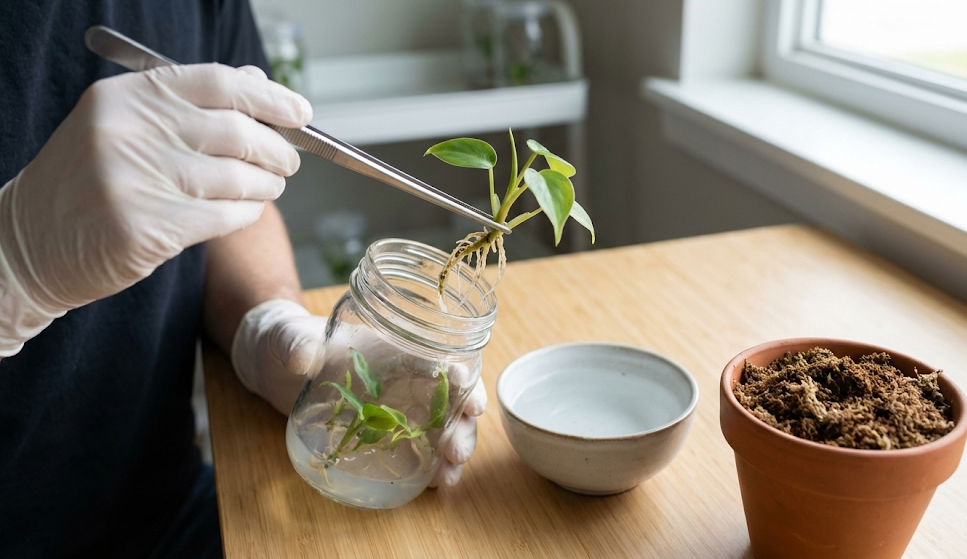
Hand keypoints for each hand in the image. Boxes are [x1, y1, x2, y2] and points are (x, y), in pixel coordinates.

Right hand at [0, 64, 311, 355]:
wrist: (31, 242)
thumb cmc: (90, 181)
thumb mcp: (126, 126)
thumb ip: (189, 104)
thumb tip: (259, 83)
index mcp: (127, 97)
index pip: (219, 84)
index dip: (270, 98)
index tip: (300, 113)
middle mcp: (130, 132)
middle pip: (238, 132)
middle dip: (277, 149)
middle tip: (288, 161)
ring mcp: (138, 181)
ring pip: (239, 177)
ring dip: (266, 185)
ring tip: (268, 187)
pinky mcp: (150, 228)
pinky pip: (227, 216)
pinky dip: (247, 212)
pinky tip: (246, 210)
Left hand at [231, 299, 485, 485]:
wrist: (276, 365)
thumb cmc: (289, 341)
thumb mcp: (290, 338)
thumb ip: (297, 344)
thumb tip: (303, 357)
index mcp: (394, 348)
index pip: (440, 357)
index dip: (462, 376)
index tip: (469, 395)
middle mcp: (405, 379)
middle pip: (450, 399)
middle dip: (462, 425)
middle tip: (456, 450)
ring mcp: (397, 408)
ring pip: (442, 428)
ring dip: (454, 450)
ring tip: (450, 474)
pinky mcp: (382, 434)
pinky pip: (418, 451)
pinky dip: (432, 467)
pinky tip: (437, 483)